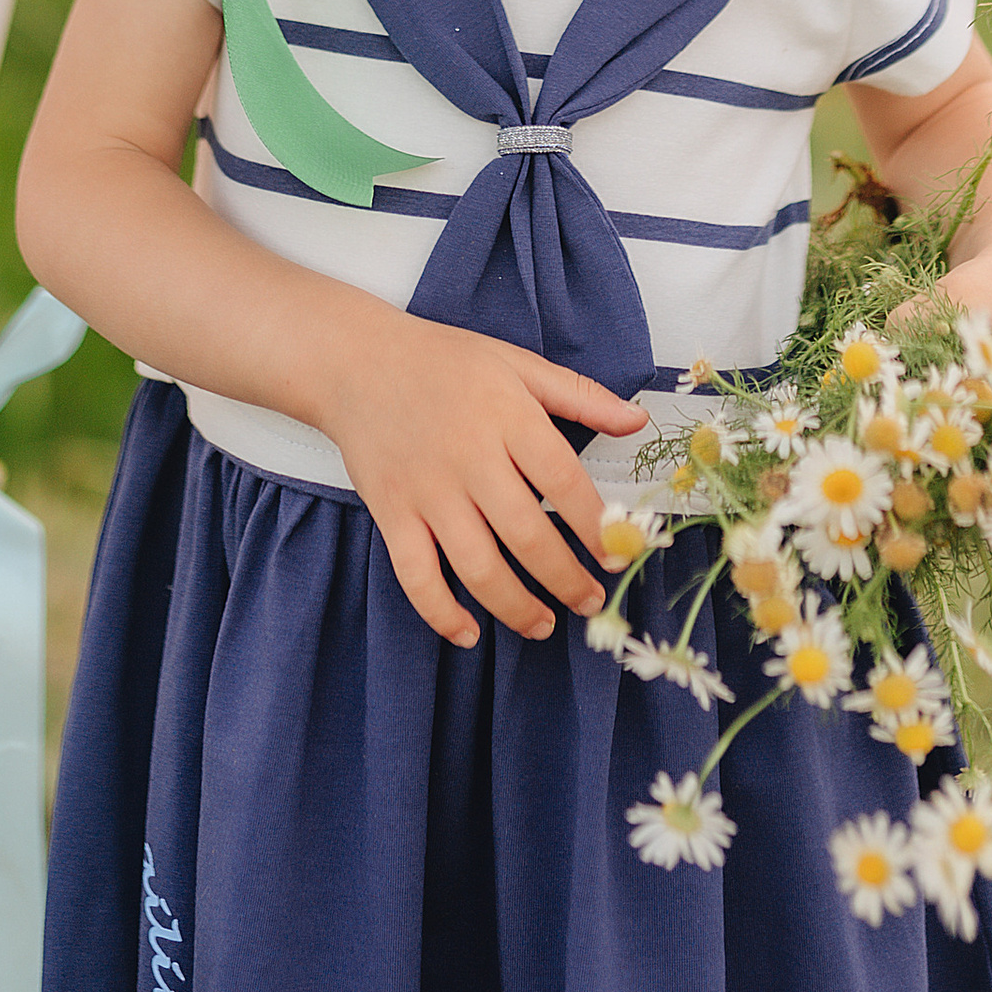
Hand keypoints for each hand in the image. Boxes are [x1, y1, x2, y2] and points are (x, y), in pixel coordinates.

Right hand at [316, 307, 646, 649]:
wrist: (355, 360)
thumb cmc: (440, 361)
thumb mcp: (516, 363)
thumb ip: (579, 395)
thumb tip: (636, 422)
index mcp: (508, 417)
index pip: (565, 482)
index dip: (597, 527)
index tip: (619, 554)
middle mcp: (469, 457)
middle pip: (528, 535)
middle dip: (567, 580)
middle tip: (590, 601)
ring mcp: (427, 489)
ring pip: (478, 566)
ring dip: (516, 607)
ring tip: (542, 624)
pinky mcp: (391, 512)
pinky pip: (416, 575)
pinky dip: (441, 612)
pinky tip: (467, 631)